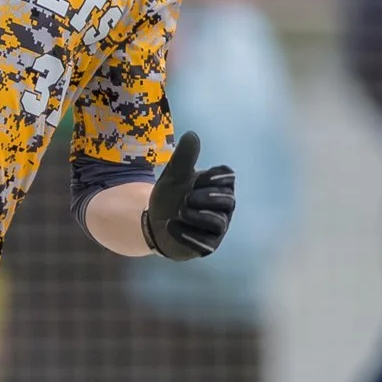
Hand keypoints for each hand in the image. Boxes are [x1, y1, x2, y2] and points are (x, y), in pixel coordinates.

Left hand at [140, 132, 236, 260]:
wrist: (154, 223)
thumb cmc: (170, 196)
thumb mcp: (173, 175)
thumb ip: (183, 157)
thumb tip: (192, 135)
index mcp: (218, 185)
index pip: (227, 177)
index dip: (213, 177)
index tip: (195, 178)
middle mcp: (223, 207)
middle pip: (227, 200)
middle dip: (207, 197)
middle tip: (186, 198)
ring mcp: (218, 228)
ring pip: (218, 223)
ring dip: (198, 216)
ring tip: (179, 212)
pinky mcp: (208, 246)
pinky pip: (205, 242)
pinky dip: (187, 233)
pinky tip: (171, 225)